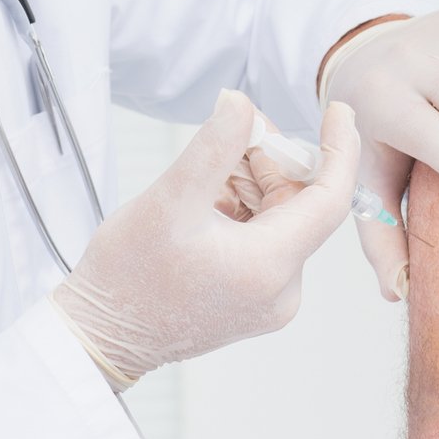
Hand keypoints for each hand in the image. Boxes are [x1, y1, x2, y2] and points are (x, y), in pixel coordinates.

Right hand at [51, 91, 358, 388]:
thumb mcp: (170, 199)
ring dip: (254, 185)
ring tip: (211, 169)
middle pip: (299, 206)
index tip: (339, 110)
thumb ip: (213, 146)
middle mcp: (281, 290)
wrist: (99, 337)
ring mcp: (268, 300)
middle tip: (238, 128)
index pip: (330, 198)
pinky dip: (245, 212)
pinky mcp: (252, 301)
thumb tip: (241, 102)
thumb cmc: (128, 276)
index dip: (338, 148)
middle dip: (272, 161)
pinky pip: (265, 242)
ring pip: (279, 221)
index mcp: (270, 267)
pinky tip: (210, 200)